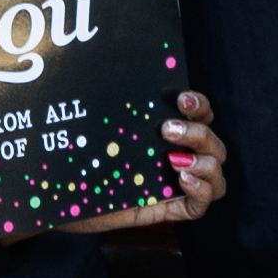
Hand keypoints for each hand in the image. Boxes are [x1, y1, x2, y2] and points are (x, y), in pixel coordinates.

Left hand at [69, 89, 233, 236]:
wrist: (62, 201)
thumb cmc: (79, 162)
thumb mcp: (98, 130)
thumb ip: (111, 107)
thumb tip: (112, 67)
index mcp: (167, 133)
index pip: (200, 115)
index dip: (199, 105)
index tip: (181, 99)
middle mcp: (177, 156)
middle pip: (213, 143)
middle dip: (198, 134)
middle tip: (166, 130)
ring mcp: (175, 185)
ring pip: (216, 173)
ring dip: (205, 163)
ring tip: (175, 161)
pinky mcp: (169, 210)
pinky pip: (201, 205)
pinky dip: (202, 191)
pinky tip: (183, 181)